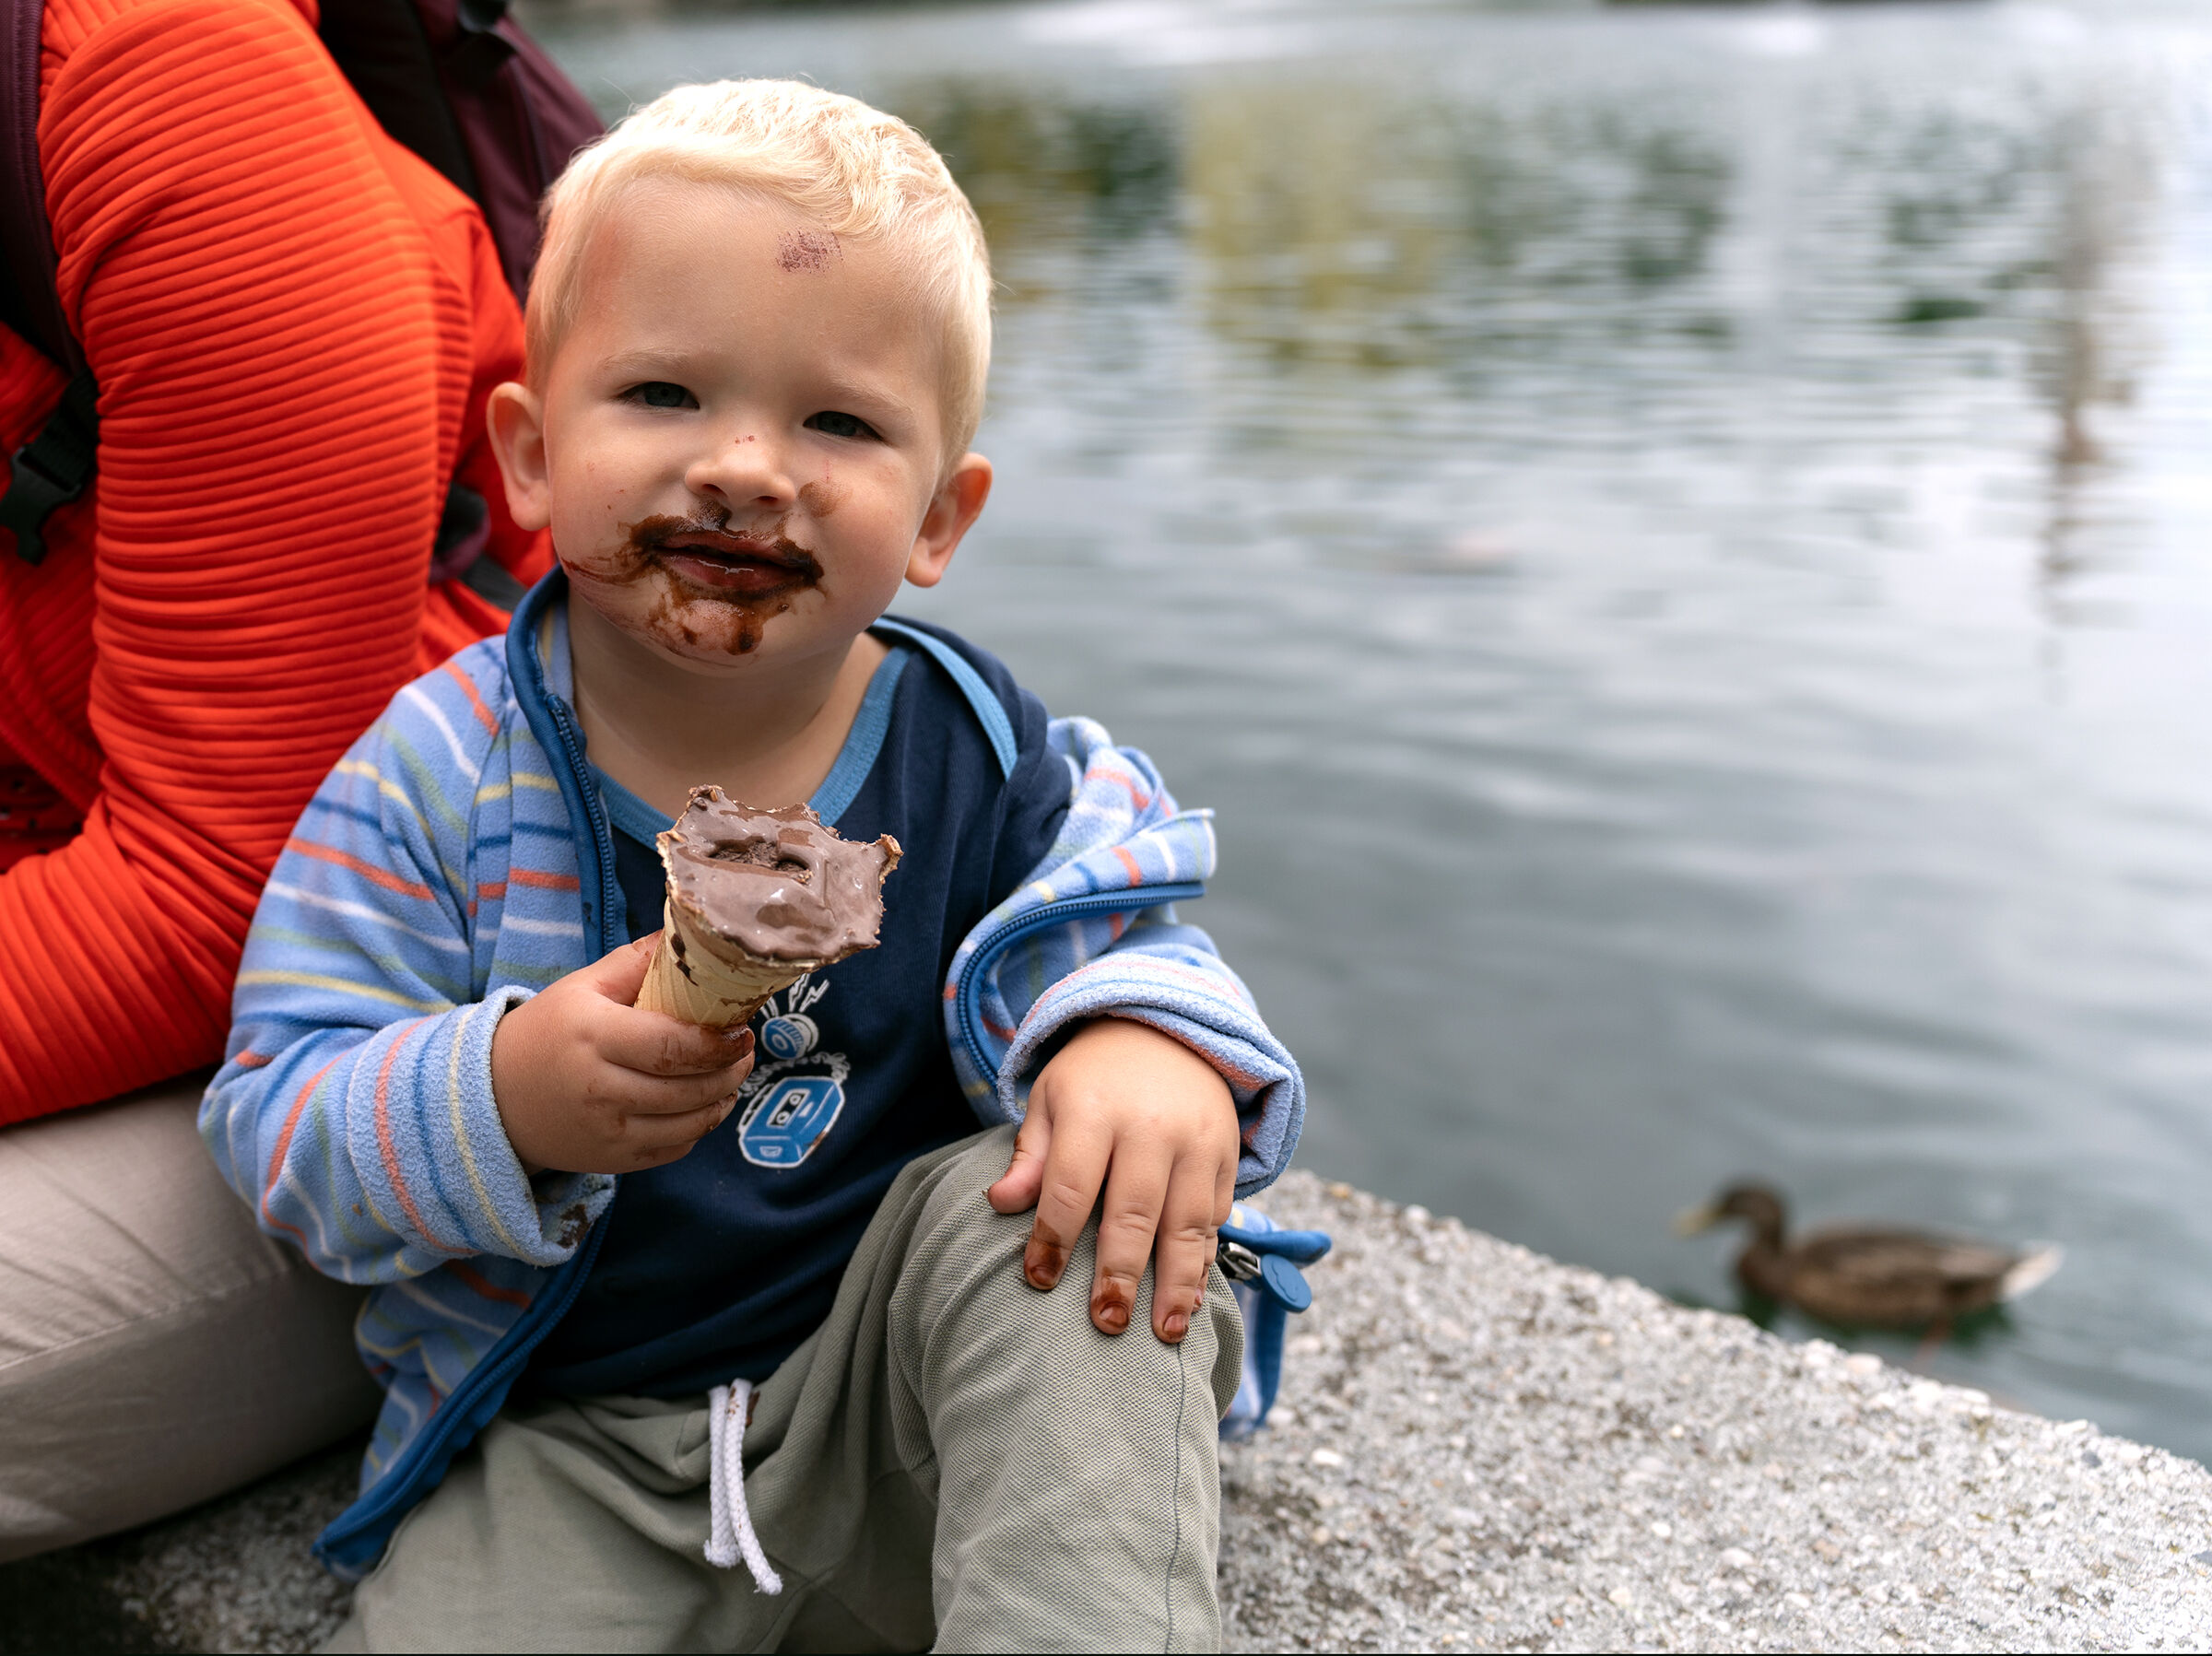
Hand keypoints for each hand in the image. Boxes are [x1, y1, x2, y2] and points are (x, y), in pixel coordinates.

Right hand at [491, 935, 755, 1174]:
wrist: (495, 1096)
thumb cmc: (547, 1032)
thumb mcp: (582, 986)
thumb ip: (636, 962)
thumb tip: (690, 934)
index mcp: (593, 1036)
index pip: (670, 1046)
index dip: (716, 1044)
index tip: (741, 1031)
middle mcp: (600, 1088)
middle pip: (686, 1088)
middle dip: (729, 1071)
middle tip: (745, 1051)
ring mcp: (606, 1131)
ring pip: (687, 1124)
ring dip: (722, 1100)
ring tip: (733, 1076)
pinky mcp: (611, 1160)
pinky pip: (672, 1150)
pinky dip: (697, 1128)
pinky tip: (703, 1104)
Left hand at [987, 1017, 1238, 1342]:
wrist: (1168, 1030)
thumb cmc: (1094, 1078)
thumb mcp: (1050, 1099)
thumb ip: (1029, 1155)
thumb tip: (1001, 1204)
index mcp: (1095, 1109)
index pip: (1070, 1184)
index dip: (1053, 1237)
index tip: (1038, 1280)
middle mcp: (1151, 1125)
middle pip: (1134, 1211)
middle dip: (1120, 1273)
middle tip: (1106, 1323)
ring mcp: (1196, 1141)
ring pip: (1188, 1223)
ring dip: (1178, 1284)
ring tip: (1165, 1334)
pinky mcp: (1227, 1155)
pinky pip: (1217, 1216)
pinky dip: (1205, 1261)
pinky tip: (1191, 1299)